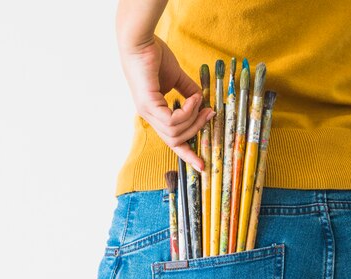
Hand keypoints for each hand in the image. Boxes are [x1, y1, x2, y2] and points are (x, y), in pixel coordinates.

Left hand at [118, 35, 214, 171]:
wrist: (140, 41)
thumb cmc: (154, 55)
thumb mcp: (176, 76)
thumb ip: (188, 90)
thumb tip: (202, 101)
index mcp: (154, 112)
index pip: (170, 140)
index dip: (186, 154)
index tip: (201, 165)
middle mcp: (149, 116)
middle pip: (176, 139)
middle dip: (196, 128)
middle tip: (210, 113)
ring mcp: (147, 112)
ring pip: (175, 132)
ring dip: (193, 118)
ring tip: (200, 101)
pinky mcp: (148, 105)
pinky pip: (173, 121)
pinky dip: (187, 111)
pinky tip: (193, 98)